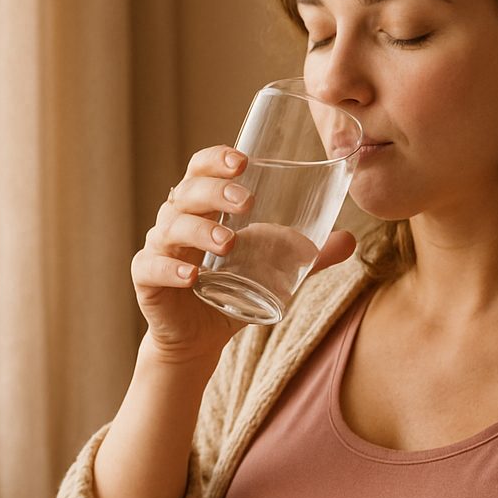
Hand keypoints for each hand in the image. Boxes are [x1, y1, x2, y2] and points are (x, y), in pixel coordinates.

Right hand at [134, 144, 356, 366]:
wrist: (200, 338)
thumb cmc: (232, 291)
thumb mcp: (273, 272)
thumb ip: (307, 256)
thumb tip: (350, 239)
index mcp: (202, 208)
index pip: (201, 169)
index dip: (216, 160)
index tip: (242, 160)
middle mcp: (175, 221)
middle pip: (187, 192)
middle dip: (216, 192)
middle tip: (247, 201)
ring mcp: (158, 249)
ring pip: (171, 227)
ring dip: (200, 230)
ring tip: (228, 242)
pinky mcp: (147, 280)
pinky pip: (152, 268)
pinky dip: (171, 270)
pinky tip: (193, 275)